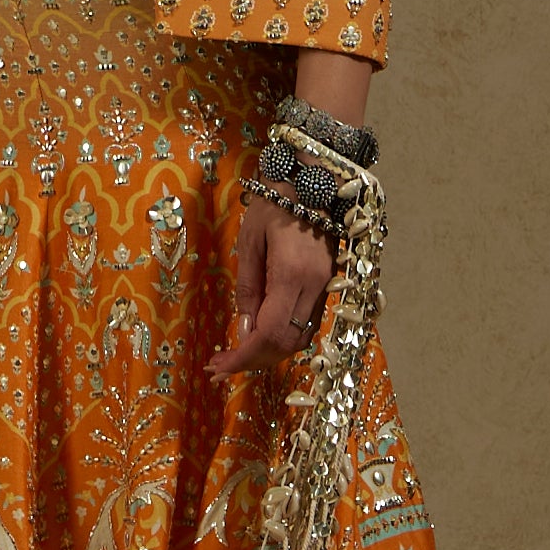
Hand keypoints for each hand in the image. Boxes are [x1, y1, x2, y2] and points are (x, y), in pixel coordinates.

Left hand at [210, 197, 332, 377]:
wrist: (311, 182)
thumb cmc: (273, 205)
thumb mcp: (249, 243)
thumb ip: (247, 290)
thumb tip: (243, 332)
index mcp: (292, 275)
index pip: (269, 333)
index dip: (244, 356)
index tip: (220, 366)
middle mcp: (315, 287)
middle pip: (287, 344)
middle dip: (254, 361)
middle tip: (221, 367)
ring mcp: (326, 288)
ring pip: (300, 339)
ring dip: (269, 353)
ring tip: (237, 357)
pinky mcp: (329, 285)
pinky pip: (307, 325)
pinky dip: (284, 339)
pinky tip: (261, 338)